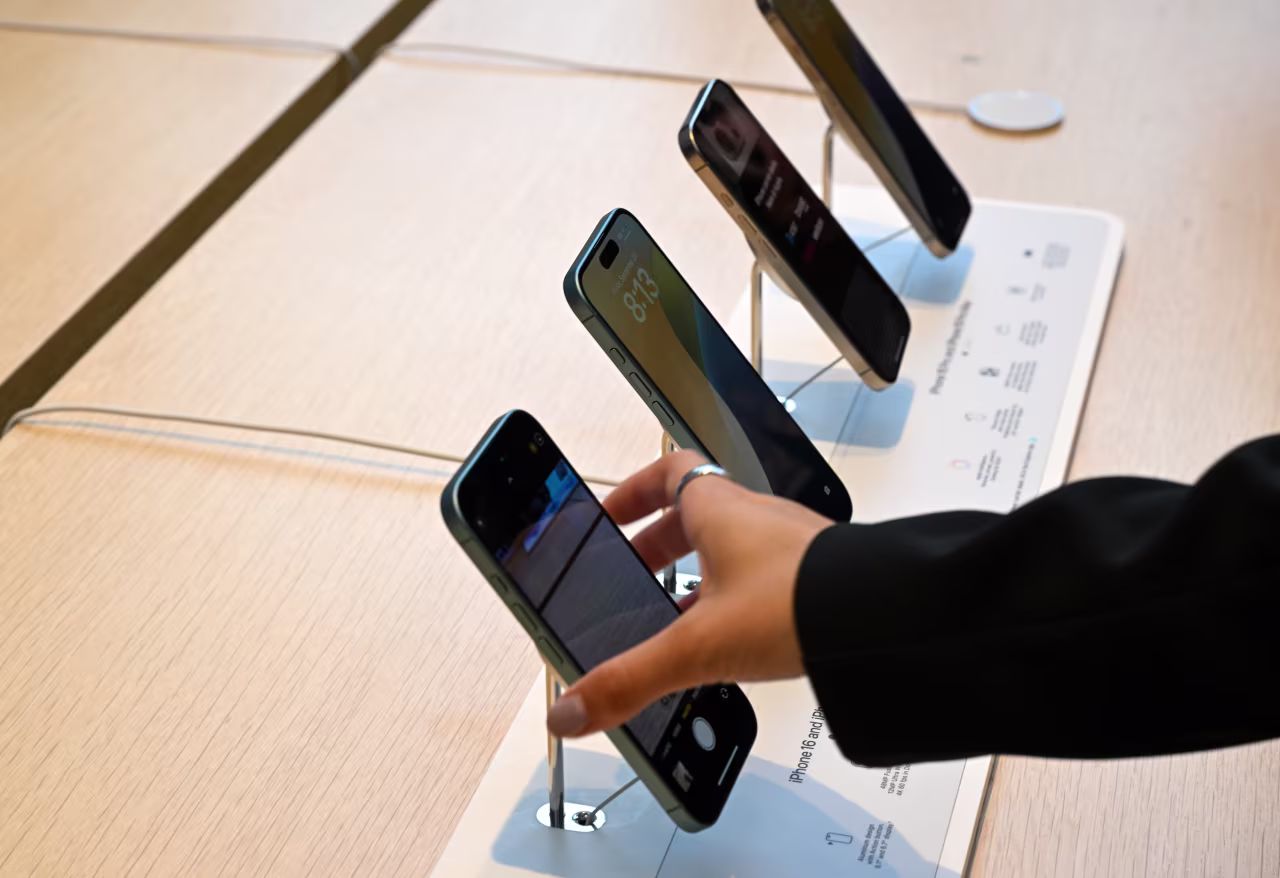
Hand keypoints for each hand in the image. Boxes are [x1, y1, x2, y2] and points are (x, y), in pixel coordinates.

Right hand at [547, 450, 833, 737]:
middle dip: (658, 544)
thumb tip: (571, 708)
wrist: (885, 617)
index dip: (632, 492)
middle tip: (634, 573)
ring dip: (701, 572)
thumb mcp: (698, 646)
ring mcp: (791, 544)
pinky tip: (735, 639)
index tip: (608, 515)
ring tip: (679, 615)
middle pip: (694, 513)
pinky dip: (739, 598)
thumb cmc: (803, 602)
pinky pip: (764, 575)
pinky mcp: (816, 576)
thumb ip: (630, 679)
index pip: (666, 472)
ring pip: (733, 545)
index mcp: (719, 510)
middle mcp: (756, 516)